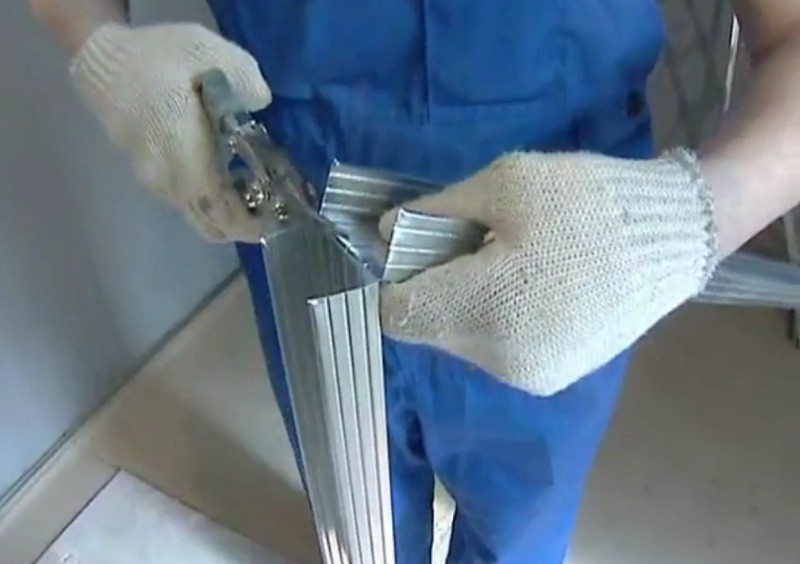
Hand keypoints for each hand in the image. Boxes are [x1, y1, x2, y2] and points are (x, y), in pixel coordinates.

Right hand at [70, 23, 270, 241]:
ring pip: (196, 212)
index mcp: (182, 152)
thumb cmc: (157, 56)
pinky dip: (208, 197)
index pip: (216, 207)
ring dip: (225, 209)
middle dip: (240, 222)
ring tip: (253, 185)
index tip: (271, 220)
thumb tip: (259, 104)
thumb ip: (246, 83)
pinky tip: (227, 173)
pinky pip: (184, 199)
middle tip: (269, 206)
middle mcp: (166, 176)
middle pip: (208, 222)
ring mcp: (153, 179)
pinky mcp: (148, 174)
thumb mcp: (212, 54)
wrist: (101, 58)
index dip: (245, 221)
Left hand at [380, 150, 719, 395]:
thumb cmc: (584, 202)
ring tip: (508, 268)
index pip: (397, 314)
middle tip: (469, 249)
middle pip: (429, 329)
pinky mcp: (552, 379)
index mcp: (480, 306)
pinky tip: (532, 292)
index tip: (417, 250)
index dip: (396, 279)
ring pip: (462, 344)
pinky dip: (498, 324)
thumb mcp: (503, 182)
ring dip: (466, 309)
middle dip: (434, 290)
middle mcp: (497, 357)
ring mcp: (526, 375)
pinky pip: (498, 353)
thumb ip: (434, 210)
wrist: (672, 238)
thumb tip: (385, 232)